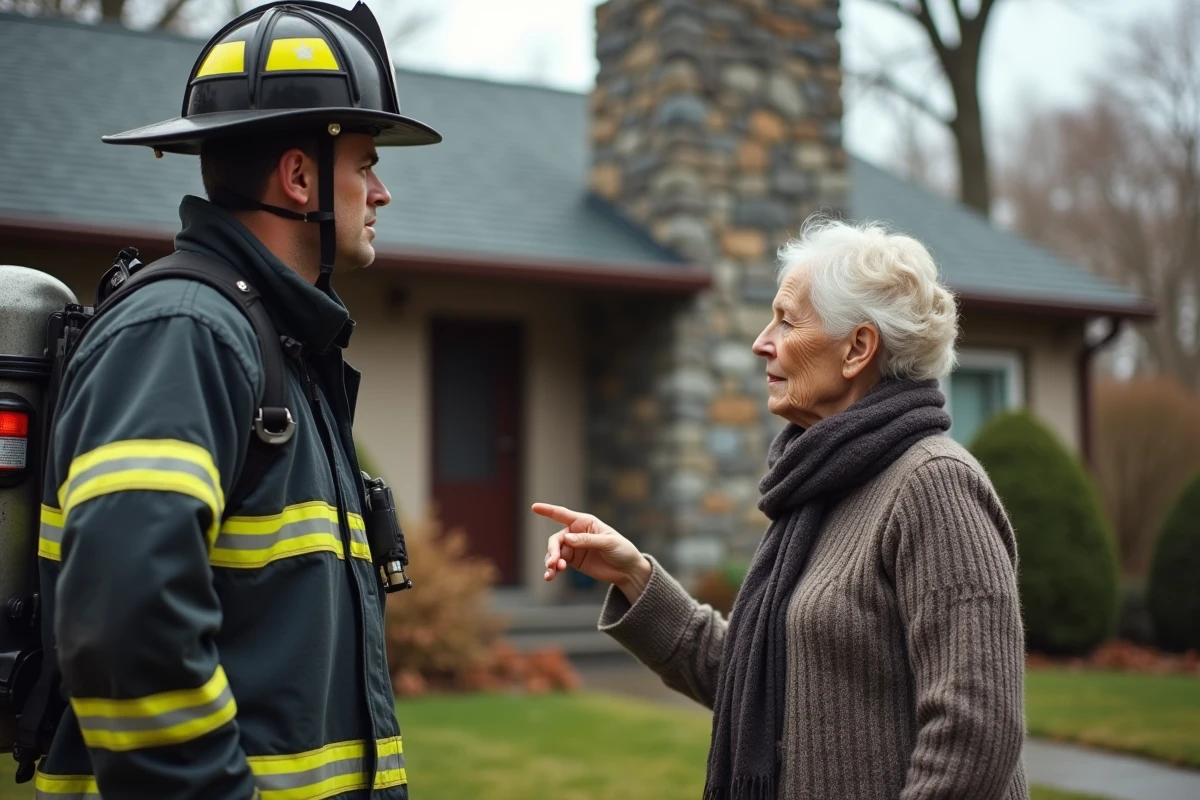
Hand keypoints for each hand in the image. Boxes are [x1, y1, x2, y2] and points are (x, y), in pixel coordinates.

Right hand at [531, 503, 652, 602]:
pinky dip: (552, 570)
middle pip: (556, 539)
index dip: (548, 510)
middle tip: (553, 563)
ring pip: (554, 553)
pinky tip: (550, 577)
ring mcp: (573, 548)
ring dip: (551, 562)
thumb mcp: (608, 543)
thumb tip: (567, 539)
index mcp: (585, 522)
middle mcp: (576, 533)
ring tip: (552, 573)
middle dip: (552, 551)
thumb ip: (587, 541)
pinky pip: (558, 564)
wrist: (628, 570)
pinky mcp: (573, 562)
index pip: (562, 514)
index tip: (534, 507)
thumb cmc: (622, 550)